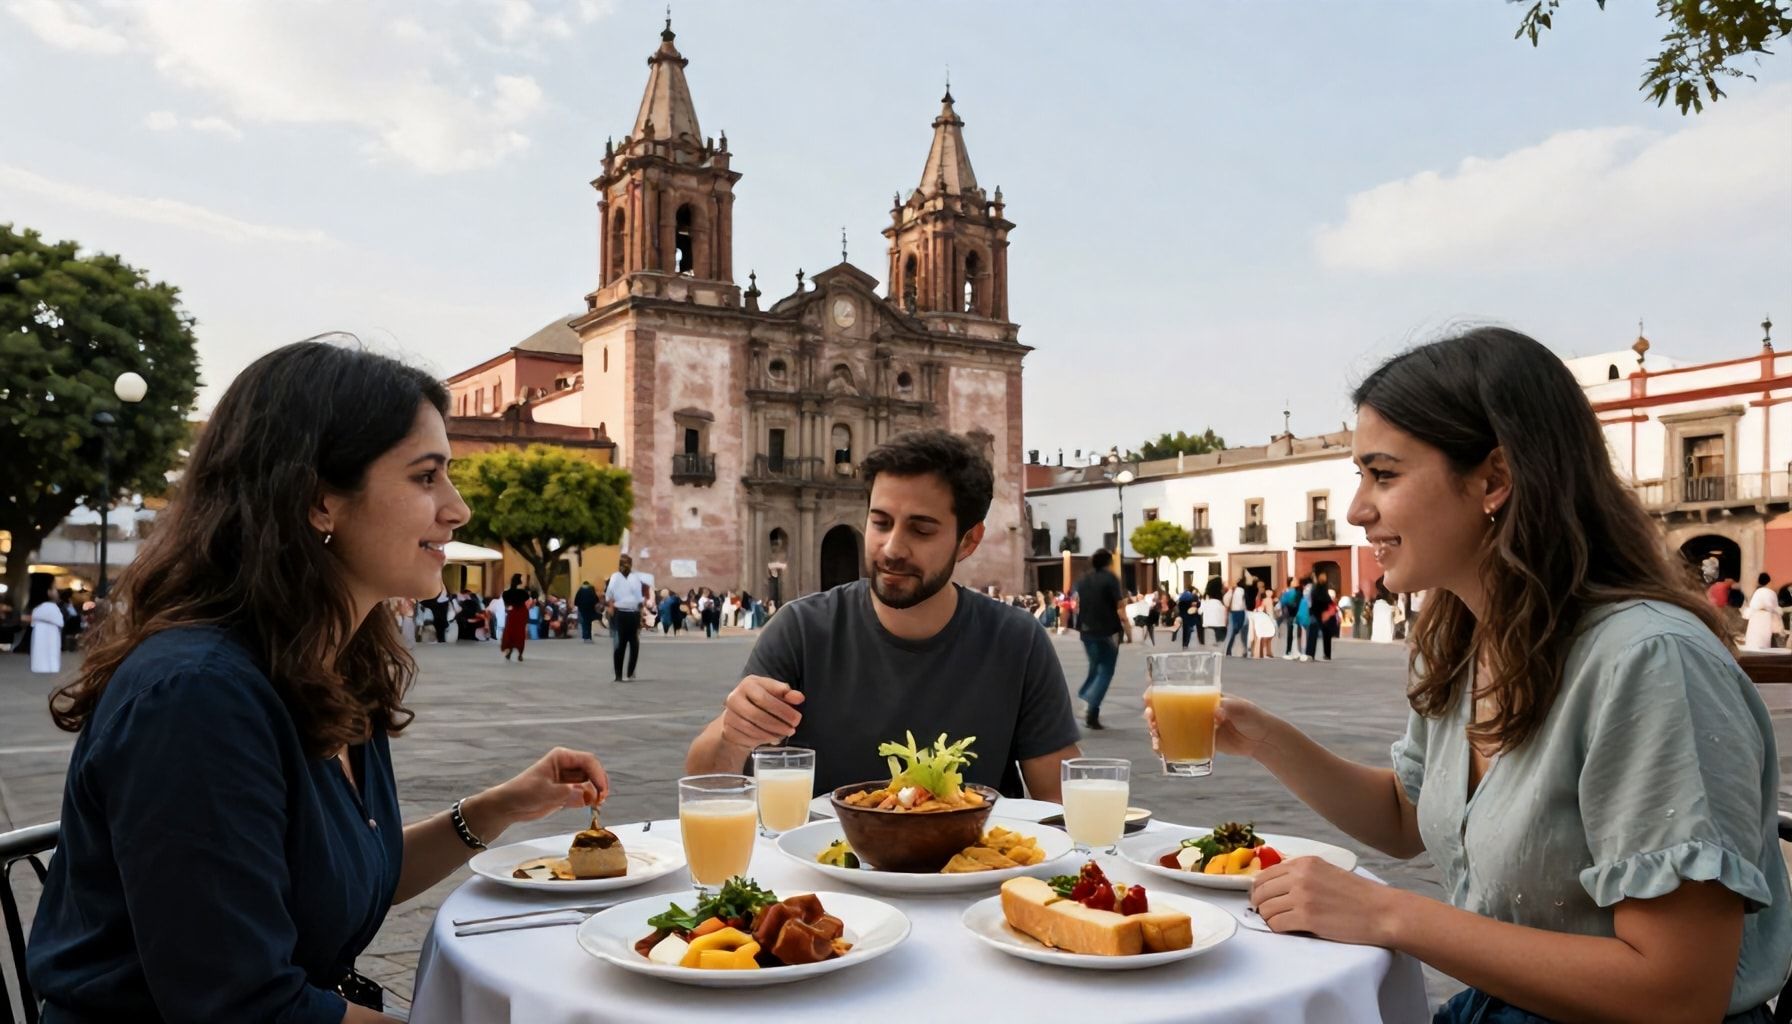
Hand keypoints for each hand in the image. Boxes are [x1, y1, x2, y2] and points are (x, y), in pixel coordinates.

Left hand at [482, 747, 609, 831]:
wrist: (509, 806)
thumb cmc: (523, 793)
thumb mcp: (545, 793)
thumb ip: (567, 794)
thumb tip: (587, 796)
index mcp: (562, 757)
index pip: (588, 761)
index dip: (598, 774)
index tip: (601, 791)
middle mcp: (567, 766)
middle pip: (592, 771)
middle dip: (599, 785)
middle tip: (601, 800)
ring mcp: (568, 779)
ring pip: (590, 783)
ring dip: (595, 793)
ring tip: (596, 805)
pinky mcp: (567, 792)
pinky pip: (584, 794)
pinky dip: (588, 800)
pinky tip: (589, 806)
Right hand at [720, 675, 804, 751]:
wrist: (740, 713)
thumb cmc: (762, 701)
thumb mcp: (775, 693)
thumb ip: (788, 694)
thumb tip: (799, 698)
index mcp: (748, 684)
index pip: (764, 697)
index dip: (782, 709)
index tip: (797, 718)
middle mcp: (735, 697)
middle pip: (756, 714)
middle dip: (778, 724)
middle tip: (792, 729)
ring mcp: (729, 714)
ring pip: (750, 728)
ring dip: (770, 733)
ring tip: (784, 735)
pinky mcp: (727, 729)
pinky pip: (745, 737)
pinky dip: (761, 740)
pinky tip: (772, 739)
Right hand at [1142, 692, 1279, 759]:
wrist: (1261, 739)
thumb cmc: (1253, 718)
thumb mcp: (1243, 710)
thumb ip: (1231, 708)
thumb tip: (1217, 710)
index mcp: (1203, 697)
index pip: (1177, 691)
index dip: (1158, 693)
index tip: (1148, 697)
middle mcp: (1195, 710)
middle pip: (1167, 710)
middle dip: (1153, 714)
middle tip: (1150, 719)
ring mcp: (1196, 727)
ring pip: (1169, 727)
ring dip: (1157, 731)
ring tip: (1155, 738)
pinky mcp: (1200, 741)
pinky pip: (1179, 743)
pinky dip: (1167, 747)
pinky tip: (1160, 751)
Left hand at [1248, 855, 1403, 945]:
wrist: (1381, 911)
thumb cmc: (1358, 895)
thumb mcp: (1326, 872)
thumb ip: (1301, 874)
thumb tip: (1275, 885)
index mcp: (1304, 863)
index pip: (1265, 874)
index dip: (1259, 889)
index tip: (1262, 899)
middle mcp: (1300, 876)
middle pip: (1260, 891)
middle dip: (1260, 905)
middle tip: (1267, 914)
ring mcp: (1302, 896)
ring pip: (1266, 909)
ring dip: (1269, 919)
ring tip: (1281, 922)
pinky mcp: (1307, 917)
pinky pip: (1276, 925)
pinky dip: (1278, 929)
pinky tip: (1289, 929)